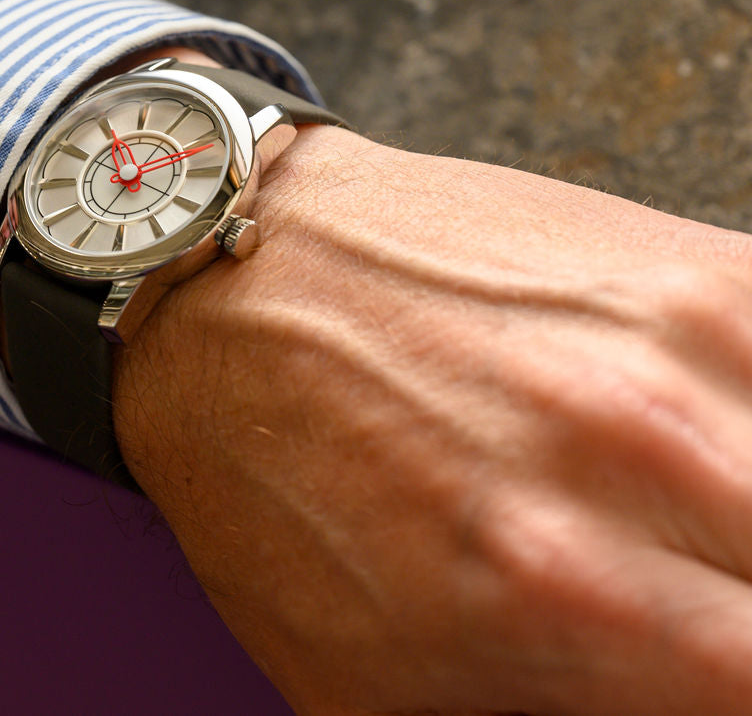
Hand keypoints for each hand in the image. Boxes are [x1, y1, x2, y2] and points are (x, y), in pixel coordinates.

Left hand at [114, 125, 751, 714]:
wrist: (237, 287)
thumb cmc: (273, 479)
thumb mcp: (364, 676)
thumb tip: (628, 701)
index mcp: (570, 597)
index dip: (730, 682)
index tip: (702, 664)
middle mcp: (647, 460)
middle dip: (742, 603)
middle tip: (689, 598)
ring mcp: (679, 341)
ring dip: (746, 515)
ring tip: (692, 531)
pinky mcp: (681, 265)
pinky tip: (705, 445)